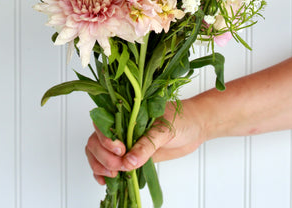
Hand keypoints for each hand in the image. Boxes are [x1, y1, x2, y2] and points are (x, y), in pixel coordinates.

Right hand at [85, 100, 205, 184]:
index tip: (120, 149)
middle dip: (103, 156)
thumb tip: (129, 162)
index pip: (103, 123)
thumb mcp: (164, 129)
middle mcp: (121, 126)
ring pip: (97, 152)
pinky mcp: (129, 155)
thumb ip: (147, 145)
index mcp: (126, 112)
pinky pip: (108, 164)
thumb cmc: (181, 119)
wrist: (195, 128)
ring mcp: (123, 141)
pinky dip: (102, 173)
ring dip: (100, 166)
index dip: (105, 138)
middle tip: (120, 165)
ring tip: (114, 175)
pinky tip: (106, 180)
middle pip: (96, 141)